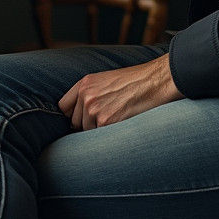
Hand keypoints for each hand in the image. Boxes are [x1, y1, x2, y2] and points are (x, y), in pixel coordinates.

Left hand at [58, 53, 183, 129]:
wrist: (155, 81)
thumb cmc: (134, 82)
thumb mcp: (105, 81)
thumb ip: (89, 94)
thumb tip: (79, 115)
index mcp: (84, 83)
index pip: (63, 107)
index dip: (72, 115)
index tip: (81, 119)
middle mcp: (86, 96)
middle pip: (74, 123)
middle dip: (87, 125)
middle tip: (107, 118)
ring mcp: (94, 109)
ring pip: (87, 132)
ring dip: (99, 131)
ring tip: (118, 118)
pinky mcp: (106, 122)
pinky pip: (99, 137)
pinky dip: (109, 135)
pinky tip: (122, 123)